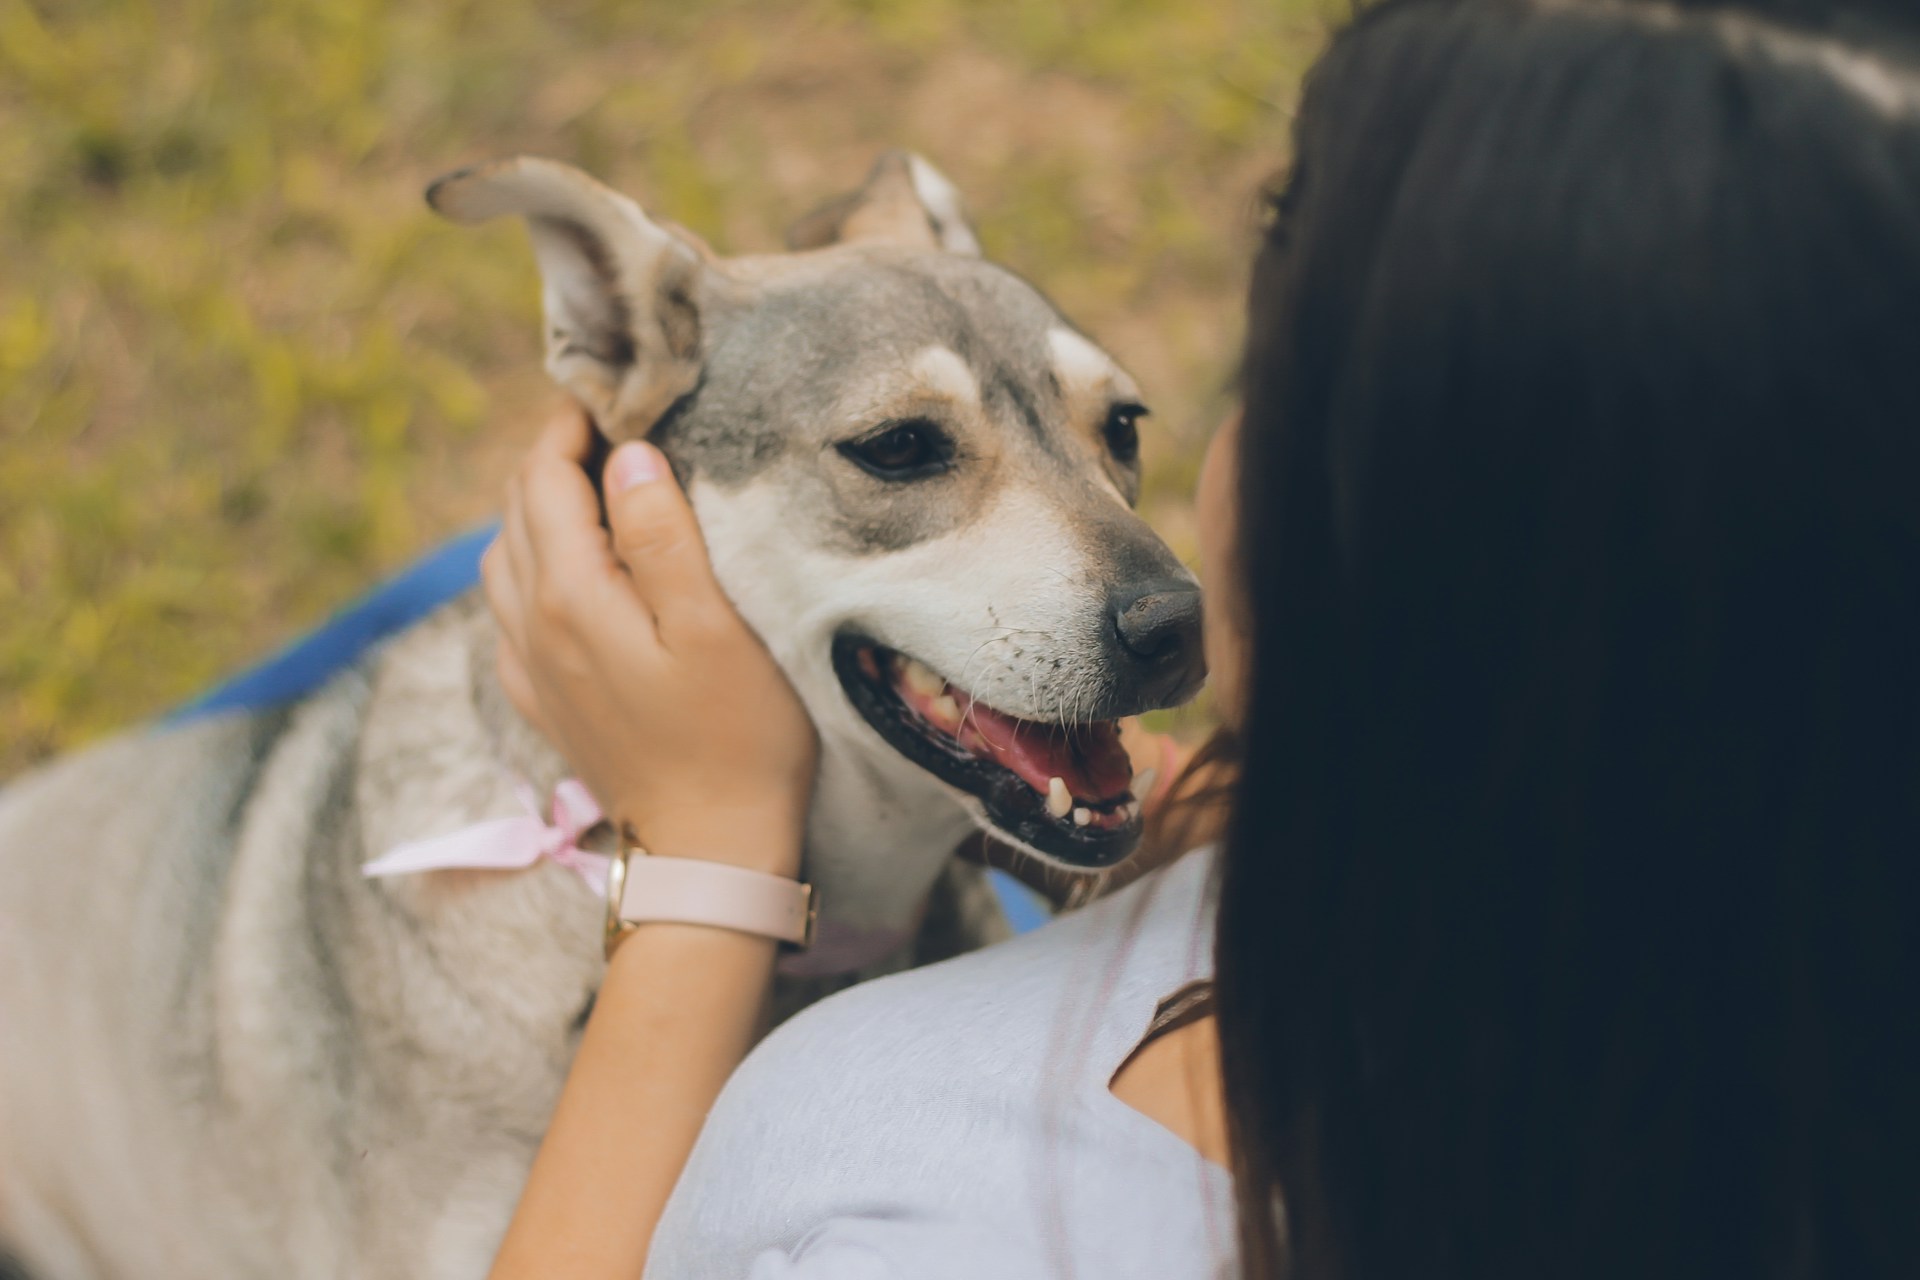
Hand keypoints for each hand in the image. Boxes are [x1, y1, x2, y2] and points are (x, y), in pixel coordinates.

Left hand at [483, 404, 816, 875]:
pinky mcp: (542, 698)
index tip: (613, 390)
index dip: (571, 423)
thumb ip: (663, 539)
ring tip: (594, 485)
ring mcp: (530, 666)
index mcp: (571, 597)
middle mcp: (532, 625)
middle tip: (610, 422)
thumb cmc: (737, 738)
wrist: (709, 851)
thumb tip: (627, 457)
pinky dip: (530, 564)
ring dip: (537, 506)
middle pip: (517, 509)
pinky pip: (510, 609)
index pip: (545, 478)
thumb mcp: (715, 630)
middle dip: (552, 455)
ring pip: (504, 555)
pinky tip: (572, 569)